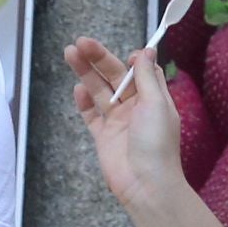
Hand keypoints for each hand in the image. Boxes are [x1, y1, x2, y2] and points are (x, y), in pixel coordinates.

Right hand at [64, 38, 183, 209]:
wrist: (145, 184)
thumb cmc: (156, 144)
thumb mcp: (156, 103)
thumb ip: (147, 77)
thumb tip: (146, 51)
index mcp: (153, 98)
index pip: (141, 71)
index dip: (132, 60)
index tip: (126, 55)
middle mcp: (135, 108)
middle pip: (115, 76)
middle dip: (99, 58)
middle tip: (81, 42)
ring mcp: (117, 122)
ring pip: (99, 91)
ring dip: (86, 72)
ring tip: (70, 53)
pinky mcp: (103, 137)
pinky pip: (91, 115)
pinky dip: (83, 102)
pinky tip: (77, 88)